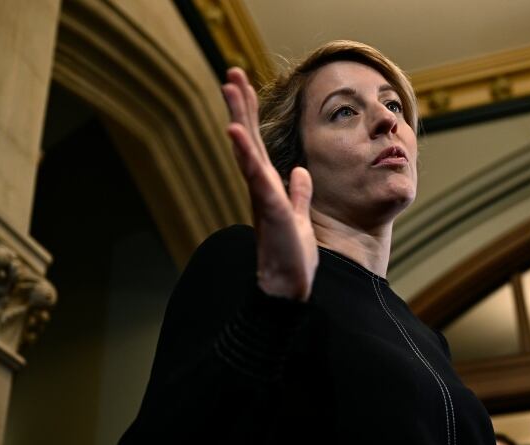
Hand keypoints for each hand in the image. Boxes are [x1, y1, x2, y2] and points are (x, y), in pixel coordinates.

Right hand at [222, 68, 317, 300]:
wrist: (287, 287)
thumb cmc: (291, 257)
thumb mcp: (299, 217)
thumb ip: (298, 193)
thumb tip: (299, 171)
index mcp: (268, 187)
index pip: (257, 144)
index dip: (251, 115)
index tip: (245, 87)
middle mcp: (260, 188)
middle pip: (248, 139)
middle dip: (241, 105)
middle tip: (231, 73)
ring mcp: (262, 197)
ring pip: (247, 150)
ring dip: (239, 118)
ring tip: (230, 88)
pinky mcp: (269, 209)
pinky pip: (256, 177)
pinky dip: (245, 154)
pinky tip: (235, 131)